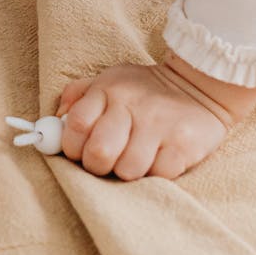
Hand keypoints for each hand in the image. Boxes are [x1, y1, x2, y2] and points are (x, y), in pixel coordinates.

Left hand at [54, 53, 255, 180]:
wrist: (200, 85)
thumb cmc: (146, 90)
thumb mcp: (110, 80)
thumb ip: (78, 95)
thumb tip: (55, 120)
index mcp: (109, 90)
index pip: (76, 123)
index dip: (71, 145)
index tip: (77, 151)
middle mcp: (132, 106)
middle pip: (99, 153)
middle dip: (97, 166)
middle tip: (105, 162)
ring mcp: (159, 126)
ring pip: (128, 170)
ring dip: (127, 171)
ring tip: (135, 157)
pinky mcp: (184, 144)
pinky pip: (158, 174)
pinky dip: (155, 173)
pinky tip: (159, 157)